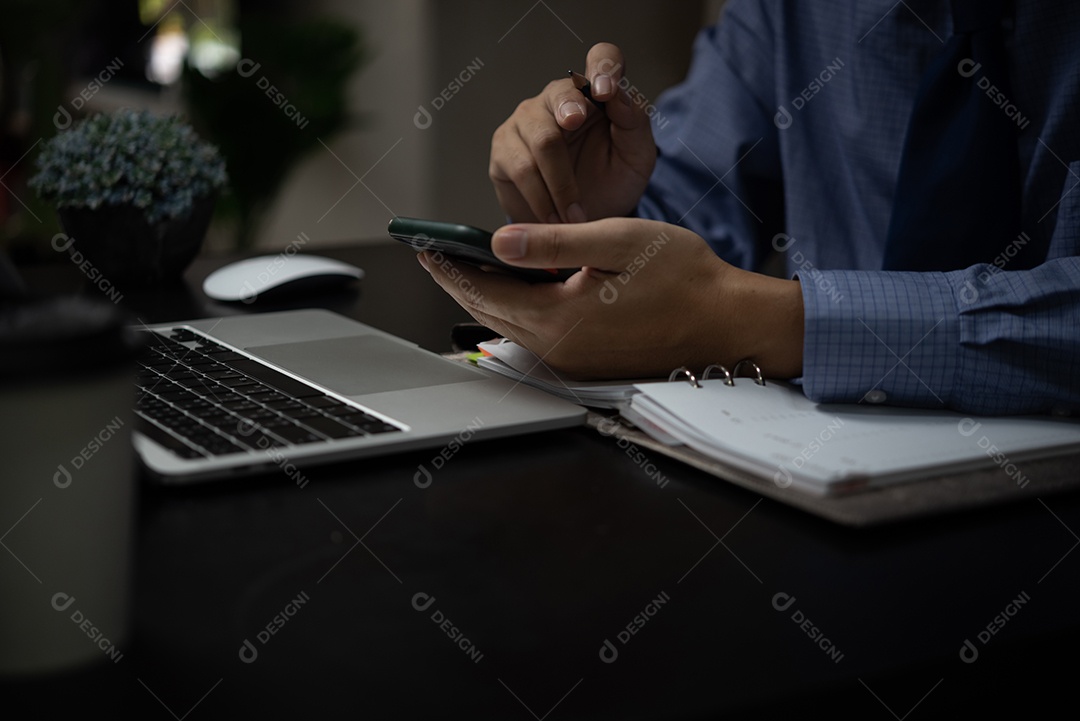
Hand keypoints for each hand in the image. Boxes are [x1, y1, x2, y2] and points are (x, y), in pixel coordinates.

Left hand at [418, 218, 803, 379]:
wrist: (729, 322)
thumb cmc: (685, 276)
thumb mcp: (618, 242)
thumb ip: (554, 242)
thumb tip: (497, 241)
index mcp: (561, 319)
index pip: (484, 290)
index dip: (450, 264)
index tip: (423, 244)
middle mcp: (559, 349)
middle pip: (488, 313)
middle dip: (457, 280)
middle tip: (431, 253)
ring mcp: (572, 361)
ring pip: (508, 326)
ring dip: (482, 296)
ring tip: (461, 265)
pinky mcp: (586, 362)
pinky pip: (533, 334)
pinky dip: (512, 308)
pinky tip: (511, 287)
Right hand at [489, 43, 656, 223]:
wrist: (585, 224)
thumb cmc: (612, 181)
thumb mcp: (637, 157)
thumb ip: (634, 122)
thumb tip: (617, 94)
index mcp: (595, 92)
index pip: (601, 57)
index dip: (603, 67)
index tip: (606, 92)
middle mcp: (556, 99)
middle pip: (560, 99)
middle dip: (571, 116)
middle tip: (577, 131)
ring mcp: (525, 123)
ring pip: (540, 142)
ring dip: (562, 186)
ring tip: (577, 216)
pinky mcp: (503, 152)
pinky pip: (519, 170)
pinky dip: (541, 199)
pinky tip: (554, 218)